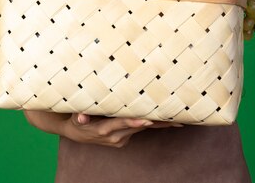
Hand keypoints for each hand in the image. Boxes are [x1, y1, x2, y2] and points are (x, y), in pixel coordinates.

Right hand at [63, 113, 181, 147]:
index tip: (148, 119)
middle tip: (174, 119)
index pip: (122, 123)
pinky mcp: (125, 139)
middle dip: (156, 123)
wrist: (78, 133)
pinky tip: (167, 122)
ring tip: (177, 120)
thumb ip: (80, 116)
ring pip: (142, 129)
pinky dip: (152, 125)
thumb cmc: (77, 121)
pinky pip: (140, 130)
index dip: (134, 121)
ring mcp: (122, 139)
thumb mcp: (76, 118)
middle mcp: (116, 136)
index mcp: (105, 129)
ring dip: (159, 125)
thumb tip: (81, 116)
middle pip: (139, 127)